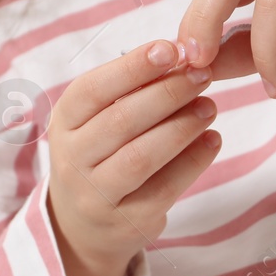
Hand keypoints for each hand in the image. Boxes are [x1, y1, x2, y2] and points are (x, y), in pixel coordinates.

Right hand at [45, 40, 220, 275]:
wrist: (83, 226)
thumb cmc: (100, 156)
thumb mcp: (98, 122)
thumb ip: (131, 93)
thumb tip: (181, 57)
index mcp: (63, 123)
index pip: (94, 89)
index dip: (133, 67)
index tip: (172, 48)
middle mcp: (71, 160)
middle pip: (122, 121)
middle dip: (168, 93)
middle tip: (202, 75)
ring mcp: (95, 195)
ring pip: (142, 156)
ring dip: (182, 127)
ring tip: (210, 107)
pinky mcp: (126, 223)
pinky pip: (165, 188)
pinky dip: (193, 162)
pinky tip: (213, 140)